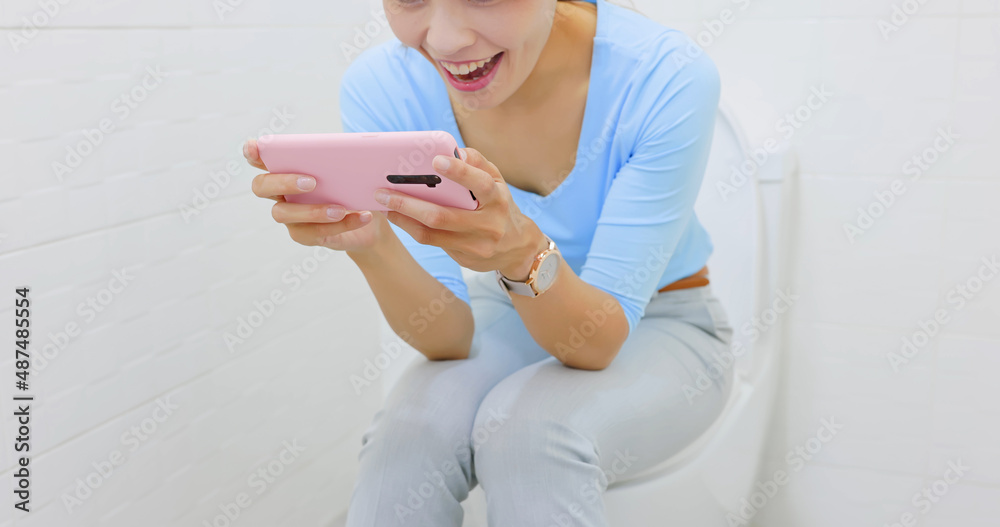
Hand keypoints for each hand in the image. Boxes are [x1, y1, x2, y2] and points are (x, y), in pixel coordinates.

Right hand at [244, 139, 392, 253]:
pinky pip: (315, 233)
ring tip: (340, 209)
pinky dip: (342, 225)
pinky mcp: (305, 235)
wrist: (372, 223)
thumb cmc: (352, 189)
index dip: (252, 153)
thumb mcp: (349, 172)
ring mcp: (290, 216)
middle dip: (282, 182)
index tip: (254, 147)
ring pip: (283, 214)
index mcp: (286, 170)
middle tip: (311, 182)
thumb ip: (338, 161)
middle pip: (261, 186)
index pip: (259, 159)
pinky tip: (362, 217)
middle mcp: (280, 193)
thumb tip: (344, 154)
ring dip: (312, 211)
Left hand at [376, 147, 544, 276]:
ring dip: (403, 218)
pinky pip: (432, 242)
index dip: (459, 172)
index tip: (436, 159)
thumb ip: (478, 163)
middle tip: (383, 191)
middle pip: (443, 215)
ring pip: (432, 232)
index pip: (480, 183)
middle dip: (408, 203)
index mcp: (497, 198)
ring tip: (384, 204)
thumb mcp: (497, 182)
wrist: (517, 248)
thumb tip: (456, 150)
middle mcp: (489, 224)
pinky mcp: (464, 257)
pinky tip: (397, 217)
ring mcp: (476, 244)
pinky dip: (411, 228)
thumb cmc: (500, 206)